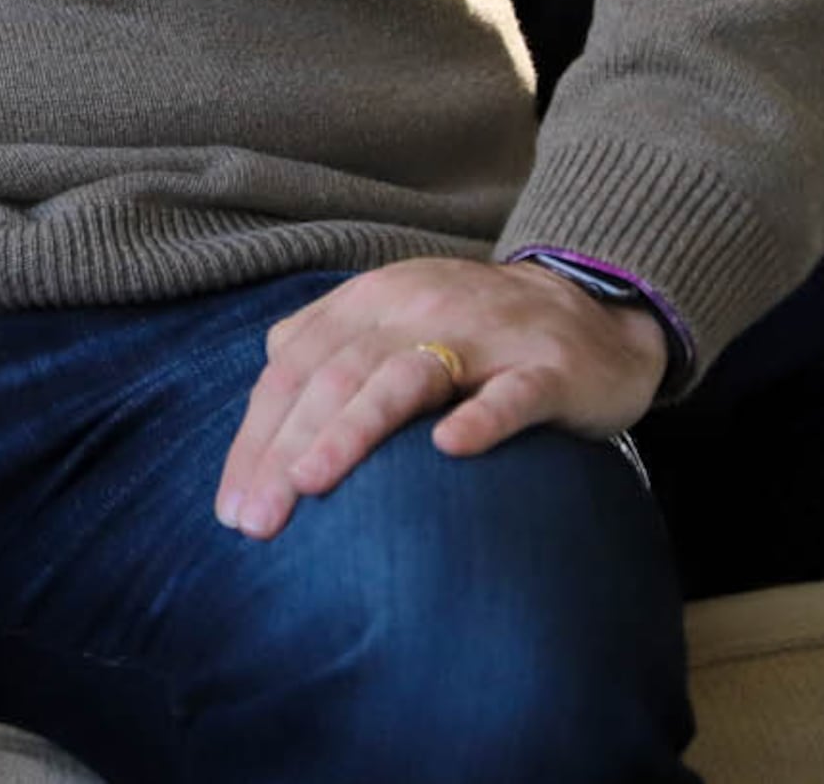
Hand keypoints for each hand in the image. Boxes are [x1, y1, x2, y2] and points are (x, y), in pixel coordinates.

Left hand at [214, 256, 670, 539]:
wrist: (593, 304)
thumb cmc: (475, 330)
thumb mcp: (392, 320)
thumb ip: (327, 346)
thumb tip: (267, 398)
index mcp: (370, 303)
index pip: (293, 368)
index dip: (256, 435)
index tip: (230, 506)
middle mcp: (415, 309)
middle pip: (334, 376)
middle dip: (284, 448)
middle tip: (254, 519)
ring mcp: (484, 335)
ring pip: (405, 377)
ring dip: (352, 428)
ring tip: (309, 483)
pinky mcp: (548, 367)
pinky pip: (511, 392)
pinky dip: (480, 418)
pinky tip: (450, 450)